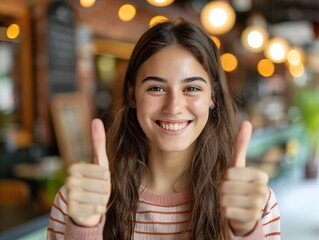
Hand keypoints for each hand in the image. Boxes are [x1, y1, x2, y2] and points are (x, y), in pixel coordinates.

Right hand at [66, 119, 110, 226]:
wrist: (87, 208)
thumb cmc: (96, 182)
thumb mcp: (99, 162)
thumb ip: (97, 141)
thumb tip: (96, 119)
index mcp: (74, 168)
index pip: (102, 171)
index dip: (106, 177)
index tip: (100, 179)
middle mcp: (69, 181)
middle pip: (103, 185)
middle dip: (106, 189)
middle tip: (98, 191)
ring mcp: (69, 197)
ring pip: (101, 197)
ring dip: (104, 200)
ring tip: (96, 199)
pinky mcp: (72, 212)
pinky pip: (97, 209)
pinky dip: (100, 209)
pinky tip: (94, 208)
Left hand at [221, 121, 267, 235]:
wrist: (245, 212)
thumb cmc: (239, 185)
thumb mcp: (239, 165)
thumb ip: (241, 145)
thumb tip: (246, 122)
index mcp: (260, 175)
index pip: (229, 173)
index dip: (225, 178)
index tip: (233, 182)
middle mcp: (263, 189)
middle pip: (226, 186)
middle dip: (222, 190)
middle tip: (231, 193)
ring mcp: (259, 205)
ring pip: (224, 198)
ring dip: (222, 200)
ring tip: (232, 201)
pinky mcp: (251, 218)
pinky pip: (226, 210)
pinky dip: (224, 210)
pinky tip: (232, 210)